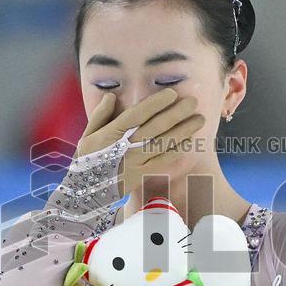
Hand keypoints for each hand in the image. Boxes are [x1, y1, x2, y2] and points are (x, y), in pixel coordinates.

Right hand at [73, 89, 205, 196]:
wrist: (86, 192)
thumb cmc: (87, 160)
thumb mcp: (87, 136)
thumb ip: (100, 115)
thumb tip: (111, 96)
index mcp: (112, 134)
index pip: (137, 115)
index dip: (155, 104)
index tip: (171, 93)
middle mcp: (126, 147)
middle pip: (155, 127)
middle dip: (176, 113)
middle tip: (193, 102)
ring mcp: (136, 162)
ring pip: (163, 144)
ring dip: (183, 130)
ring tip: (199, 119)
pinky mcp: (143, 175)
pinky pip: (163, 162)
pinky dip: (177, 151)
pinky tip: (190, 141)